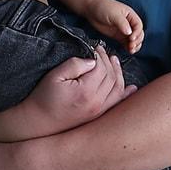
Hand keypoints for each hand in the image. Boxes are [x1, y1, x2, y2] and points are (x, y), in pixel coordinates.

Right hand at [8, 45, 133, 138]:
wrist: (39, 122)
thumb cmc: (44, 97)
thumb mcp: (55, 76)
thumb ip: (75, 64)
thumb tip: (93, 61)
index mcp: (85, 91)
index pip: (101, 67)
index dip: (100, 55)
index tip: (94, 47)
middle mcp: (96, 102)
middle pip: (111, 77)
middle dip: (108, 61)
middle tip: (102, 51)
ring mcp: (99, 111)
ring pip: (117, 89)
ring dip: (118, 73)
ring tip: (114, 62)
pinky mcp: (98, 116)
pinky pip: (116, 103)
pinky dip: (125, 94)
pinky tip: (131, 88)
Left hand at [84, 0, 144, 53]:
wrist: (91, 9)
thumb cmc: (103, 7)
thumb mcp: (114, 14)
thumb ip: (122, 23)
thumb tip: (129, 32)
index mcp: (130, 15)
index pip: (138, 26)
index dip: (137, 33)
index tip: (132, 38)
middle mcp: (129, 23)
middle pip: (139, 34)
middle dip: (137, 41)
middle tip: (131, 46)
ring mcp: (124, 30)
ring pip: (134, 40)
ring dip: (134, 45)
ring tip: (130, 50)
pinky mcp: (118, 36)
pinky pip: (126, 43)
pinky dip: (128, 47)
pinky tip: (128, 50)